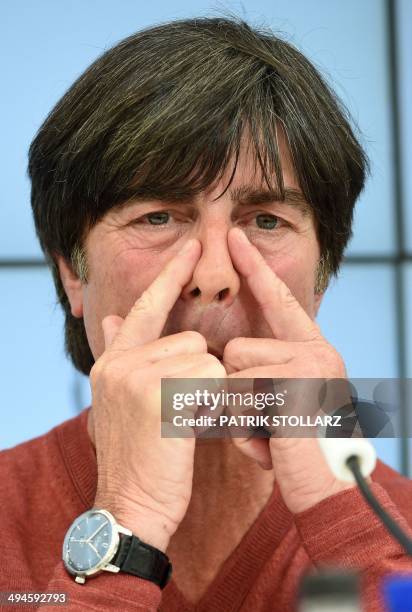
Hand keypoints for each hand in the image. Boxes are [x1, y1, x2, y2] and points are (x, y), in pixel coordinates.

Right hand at [88, 239, 225, 550]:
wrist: (131, 505)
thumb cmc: (140, 454)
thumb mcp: (120, 400)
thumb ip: (122, 354)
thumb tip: (115, 318)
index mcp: (114, 360)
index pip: (148, 307)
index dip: (171, 276)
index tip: (193, 245)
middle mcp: (119, 361)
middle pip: (190, 341)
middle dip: (200, 375)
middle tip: (180, 414)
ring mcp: (135, 375)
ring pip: (205, 359)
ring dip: (208, 392)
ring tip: (184, 424)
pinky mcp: (158, 393)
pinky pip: (211, 378)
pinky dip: (214, 403)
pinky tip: (190, 428)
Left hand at [223, 228, 353, 513]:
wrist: (325, 490)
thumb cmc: (296, 448)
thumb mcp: (281, 401)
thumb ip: (260, 371)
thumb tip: (224, 353)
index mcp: (312, 349)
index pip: (278, 300)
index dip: (254, 267)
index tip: (234, 235)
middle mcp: (317, 351)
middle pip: (239, 349)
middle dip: (240, 393)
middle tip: (270, 424)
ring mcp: (310, 365)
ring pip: (234, 371)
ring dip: (240, 411)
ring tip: (270, 434)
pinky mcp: (296, 383)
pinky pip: (238, 394)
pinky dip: (244, 426)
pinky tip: (272, 444)